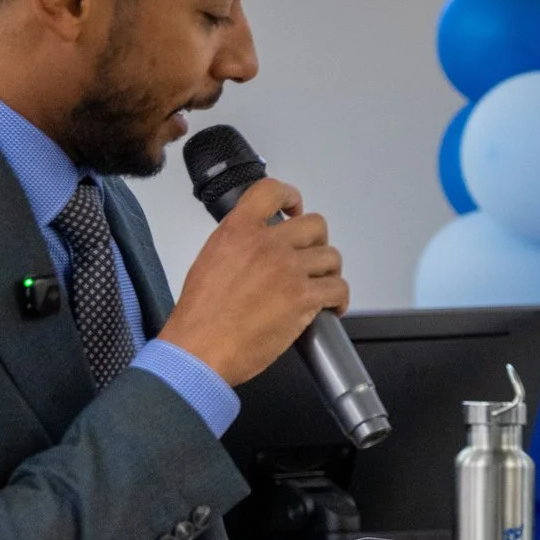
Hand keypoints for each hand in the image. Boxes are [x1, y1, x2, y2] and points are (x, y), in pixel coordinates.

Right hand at [158, 178, 348, 385]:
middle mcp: (266, 245)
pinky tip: (330, 307)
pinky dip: (339, 299)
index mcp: (238, 231)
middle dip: (317, 242)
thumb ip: (239, 244)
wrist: (200, 348)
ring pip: (331, 257)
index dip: (290, 197)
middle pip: (315, 226)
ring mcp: (288, 270)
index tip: (295, 208)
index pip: (271, 191)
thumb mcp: (210, 261)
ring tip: (320, 286)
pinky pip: (338, 288)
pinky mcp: (303, 298)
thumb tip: (259, 246)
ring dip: (329, 272)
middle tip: (310, 258)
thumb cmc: (200, 316)